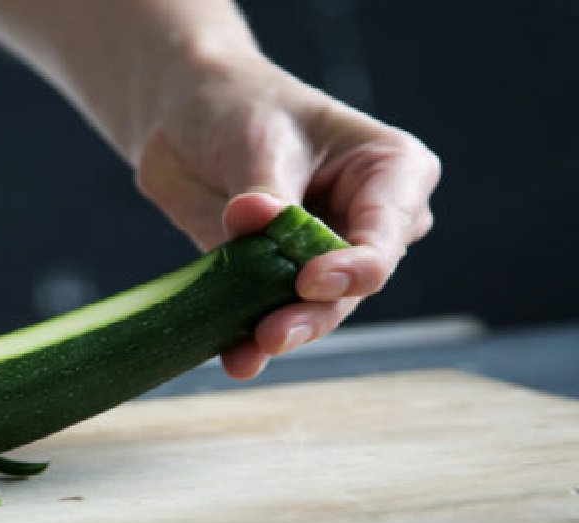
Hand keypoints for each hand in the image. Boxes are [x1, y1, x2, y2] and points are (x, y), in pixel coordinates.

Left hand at [134, 54, 440, 378]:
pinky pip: (267, 315)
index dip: (353, 266)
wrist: (185, 118)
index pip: (385, 232)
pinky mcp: (275, 283)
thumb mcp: (257, 138)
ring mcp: (324, 259)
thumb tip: (252, 219)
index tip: (310, 280)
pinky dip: (248, 340)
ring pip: (315, 309)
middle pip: (353, 284)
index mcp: (393, 173)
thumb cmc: (241, 108)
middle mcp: (369, 224)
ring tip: (249, 350)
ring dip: (282, 332)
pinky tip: (235, 359)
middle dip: (314, 312)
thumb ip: (262, 188)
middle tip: (273, 333)